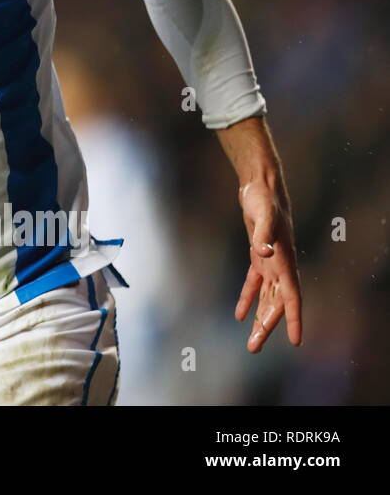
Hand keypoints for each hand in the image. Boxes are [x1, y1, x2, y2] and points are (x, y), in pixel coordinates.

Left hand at [216, 115, 301, 352]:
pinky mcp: (258, 255)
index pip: (292, 296)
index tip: (295, 341)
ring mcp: (271, 262)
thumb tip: (264, 253)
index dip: (294, 318)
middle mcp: (281, 265)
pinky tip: (239, 315)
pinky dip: (247, 298)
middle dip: (267, 326)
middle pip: (277, 303)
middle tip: (254, 349)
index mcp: (285, 261)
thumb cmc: (264, 199)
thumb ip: (263, 235)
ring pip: (267, 297)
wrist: (260, 185)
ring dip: (259, 318)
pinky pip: (254, 284)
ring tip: (251, 342)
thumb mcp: (262, 216)